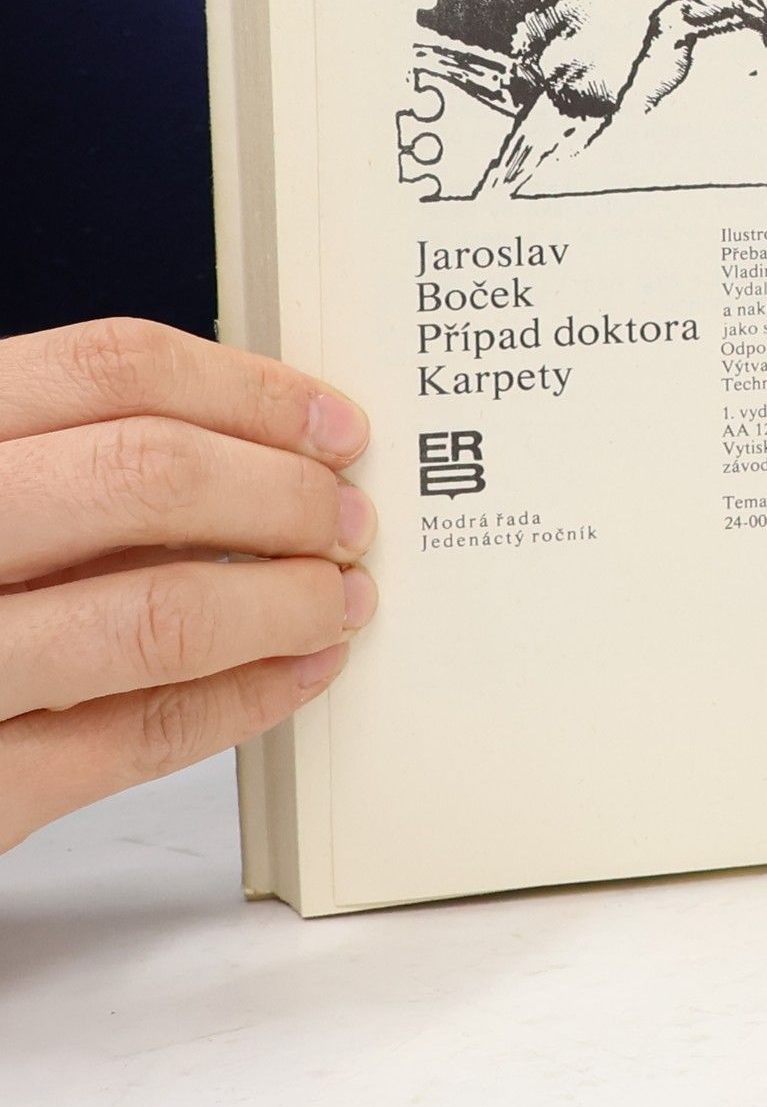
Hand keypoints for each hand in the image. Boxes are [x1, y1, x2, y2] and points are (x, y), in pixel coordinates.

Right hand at [0, 319, 375, 851]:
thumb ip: (80, 466)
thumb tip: (269, 451)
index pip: (111, 370)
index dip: (251, 392)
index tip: (332, 425)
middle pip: (149, 475)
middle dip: (285, 496)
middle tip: (346, 519)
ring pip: (158, 612)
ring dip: (286, 603)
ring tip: (337, 600)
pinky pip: (140, 736)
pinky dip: (247, 698)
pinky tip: (295, 674)